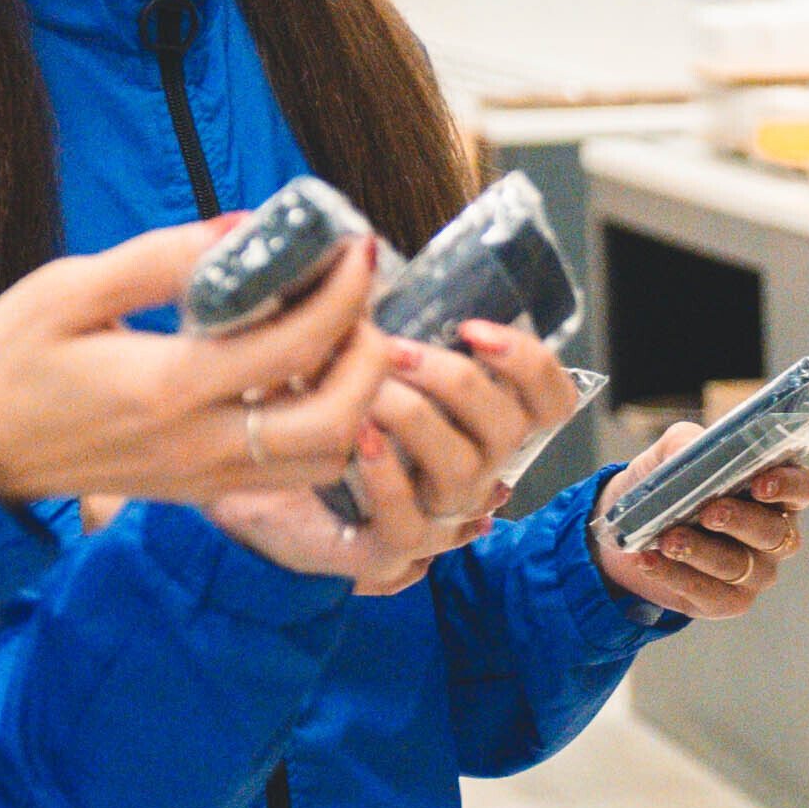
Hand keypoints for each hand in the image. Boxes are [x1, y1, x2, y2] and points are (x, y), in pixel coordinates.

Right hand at [0, 218, 389, 509]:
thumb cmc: (5, 363)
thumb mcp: (67, 289)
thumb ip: (160, 258)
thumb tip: (242, 226)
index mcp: (168, 386)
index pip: (296, 343)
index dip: (343, 291)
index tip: (356, 246)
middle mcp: (199, 444)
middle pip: (338, 419)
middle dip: (369, 354)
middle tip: (358, 299)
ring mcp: (204, 477)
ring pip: (326, 458)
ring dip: (355, 399)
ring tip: (339, 337)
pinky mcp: (201, 492)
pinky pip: (292, 473)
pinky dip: (324, 429)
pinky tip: (301, 378)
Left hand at [200, 317, 588, 592]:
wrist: (257, 472)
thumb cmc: (314, 402)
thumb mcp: (357, 351)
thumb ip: (384, 316)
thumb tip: (366, 258)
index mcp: (482, 422)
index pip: (551, 402)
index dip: (530, 363)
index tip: (473, 328)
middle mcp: (475, 472)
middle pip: (510, 430)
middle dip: (456, 382)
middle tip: (394, 351)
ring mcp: (437, 516)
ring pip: (462, 472)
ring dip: (415, 418)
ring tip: (366, 390)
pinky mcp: (388, 549)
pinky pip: (408, 522)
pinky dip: (387, 477)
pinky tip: (359, 438)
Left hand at [601, 457, 808, 622]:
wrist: (633, 527)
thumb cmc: (670, 483)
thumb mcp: (672, 454)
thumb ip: (685, 443)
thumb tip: (688, 452)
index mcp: (776, 490)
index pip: (804, 488)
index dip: (789, 486)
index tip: (760, 483)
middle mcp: (776, 533)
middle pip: (775, 532)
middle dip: (742, 521)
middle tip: (709, 512)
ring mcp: (756, 571)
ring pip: (740, 566)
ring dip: (701, 551)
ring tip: (667, 540)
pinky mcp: (728, 600)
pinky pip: (709, 593)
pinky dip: (674, 576)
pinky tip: (648, 560)